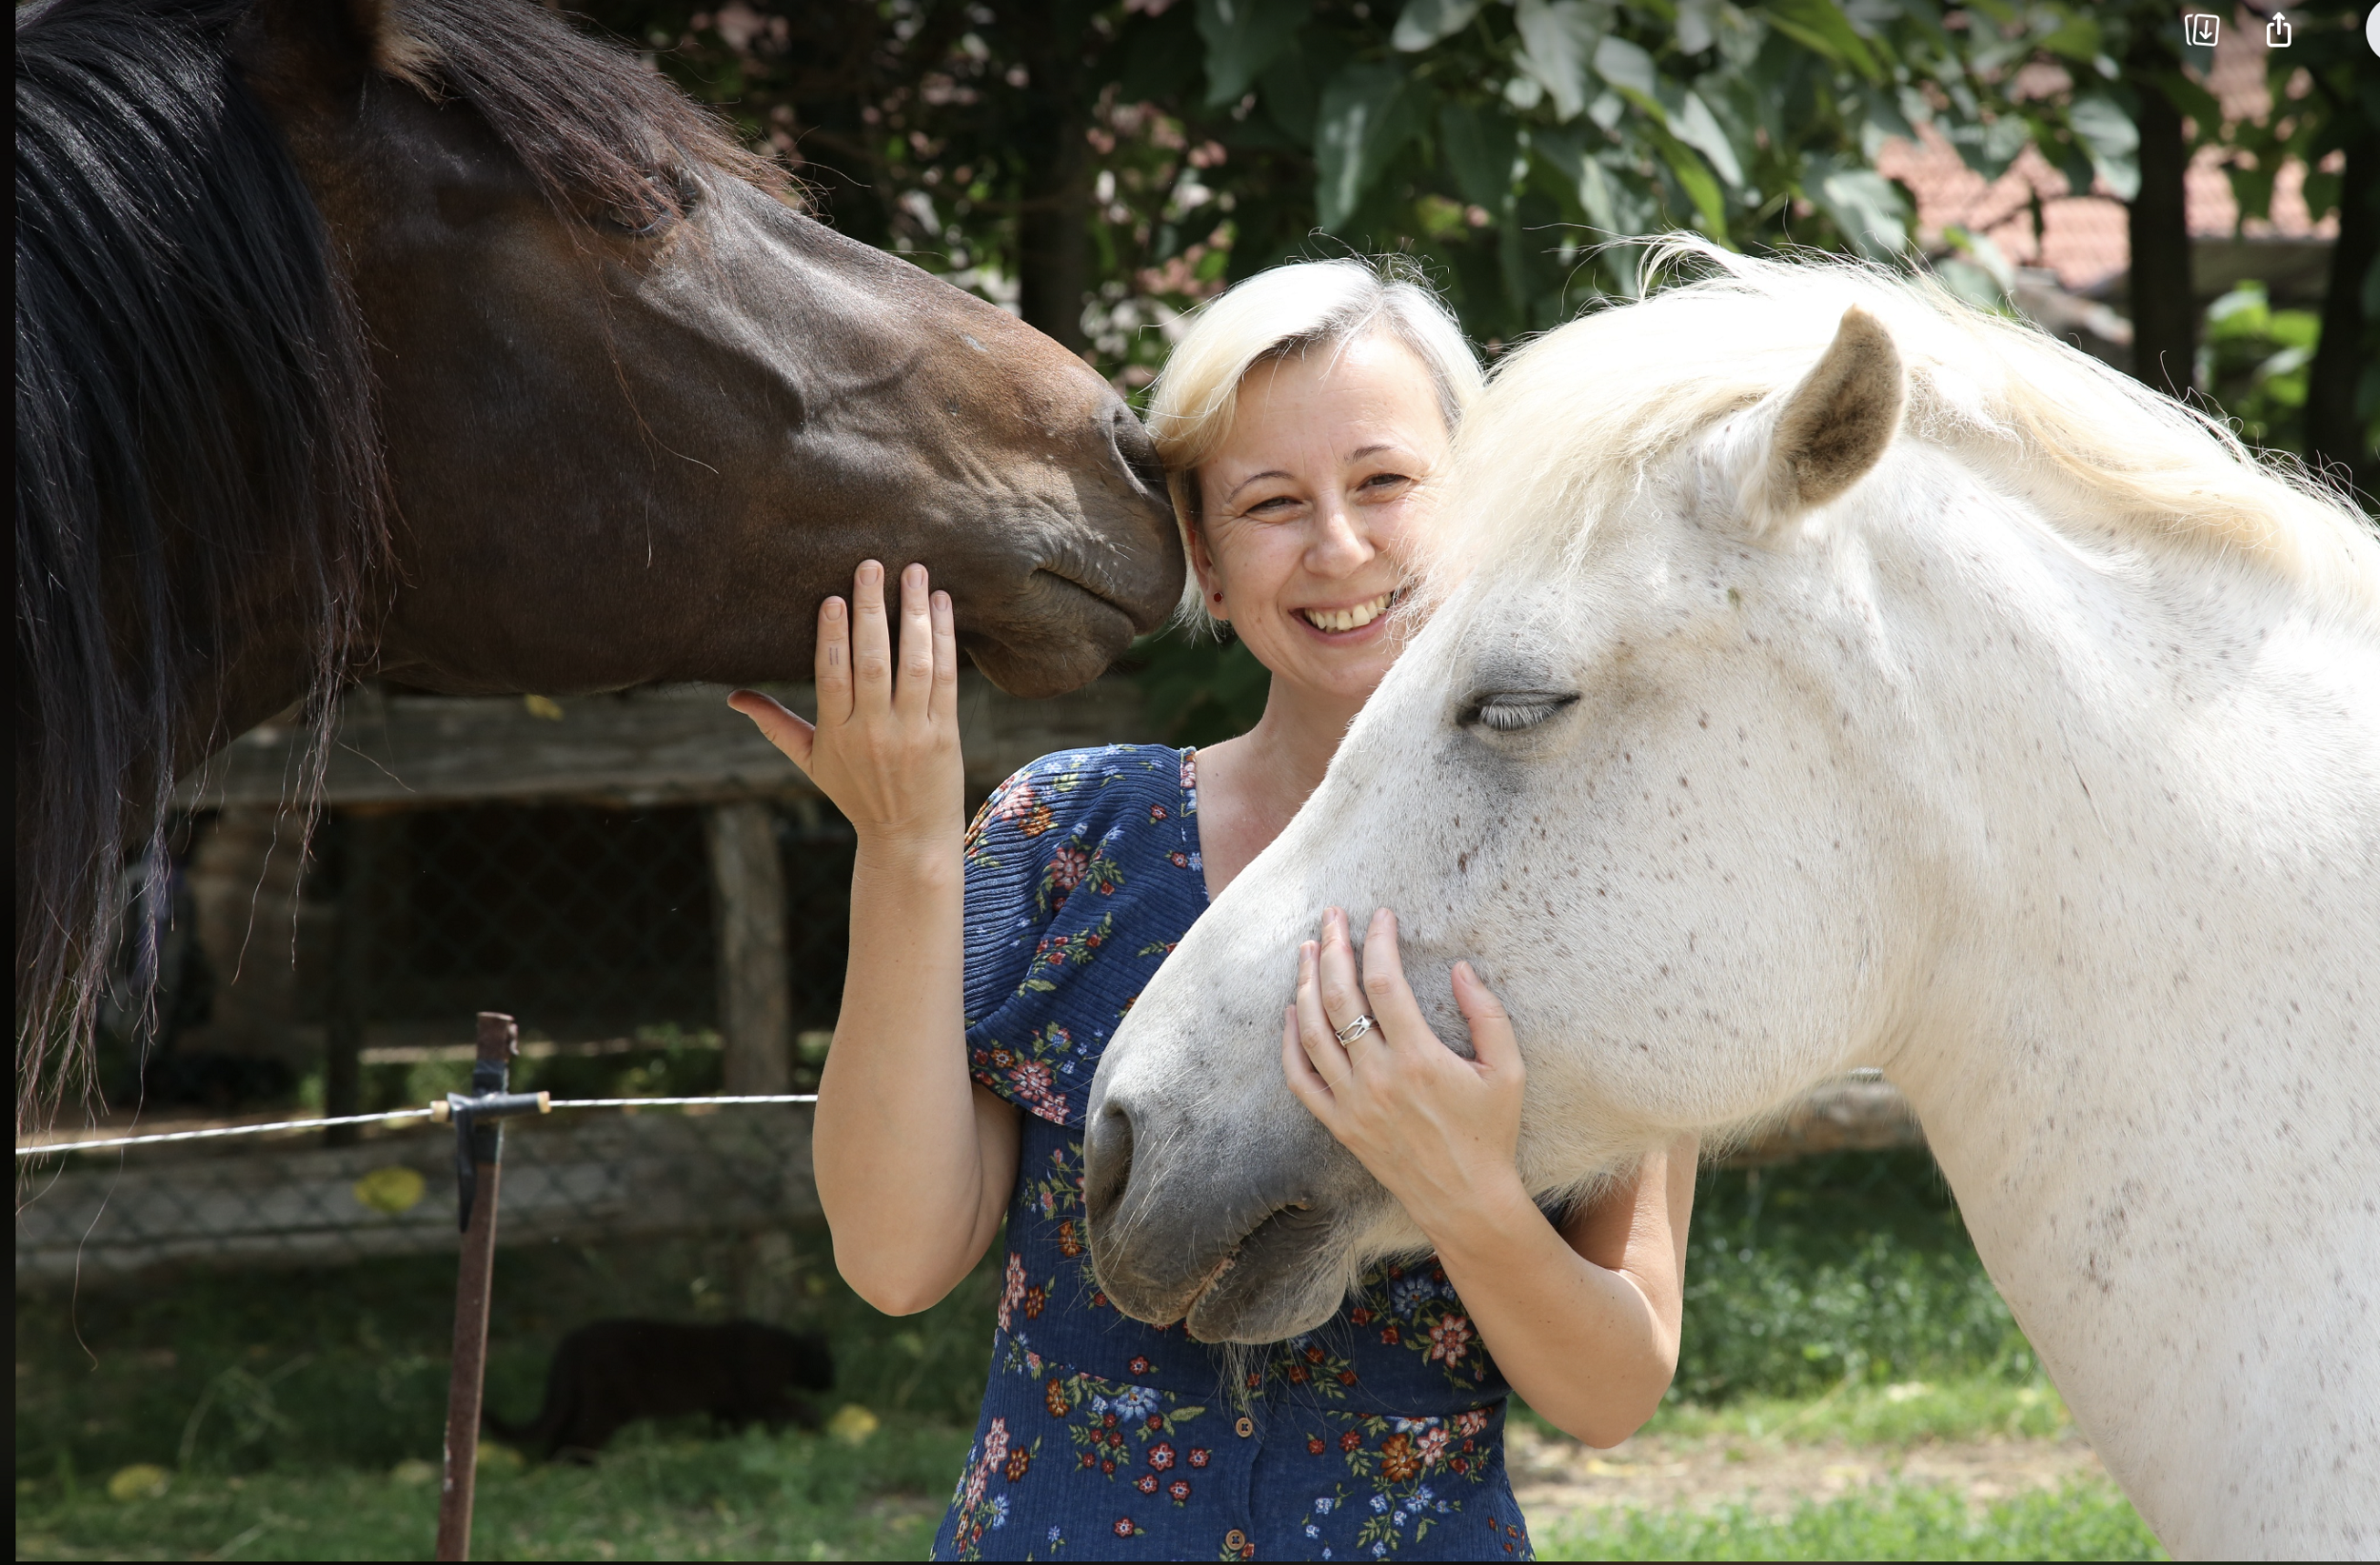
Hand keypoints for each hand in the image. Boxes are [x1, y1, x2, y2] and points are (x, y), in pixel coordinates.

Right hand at [729, 561, 961, 849]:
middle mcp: (873, 730)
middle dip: (872, 609)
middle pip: (872, 661)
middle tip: (873, 565)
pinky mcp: (945, 732)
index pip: (831, 674)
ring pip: (914, 663)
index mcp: (836, 732)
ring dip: (916, 614)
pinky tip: (943, 605)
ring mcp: (912, 730)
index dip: (832, 634)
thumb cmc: (857, 794)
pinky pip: (946, 677)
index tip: (834, 597)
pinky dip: (946, 638)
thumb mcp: (811, 762)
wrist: (909, 837)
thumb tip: (732, 698)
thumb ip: (775, 725)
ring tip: (915, 572)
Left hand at [1281, 906, 1528, 1236]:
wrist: (1466, 1199)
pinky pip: (1300, 1079)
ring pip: (1312, 1032)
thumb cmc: (1491, 1132)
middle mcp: (1378, 1077)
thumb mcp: (1509, 1070)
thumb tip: (1459, 968)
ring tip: (1306, 949)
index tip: (1381, 915)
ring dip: (1304, 984)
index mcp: (1420, 1058)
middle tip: (1330, 916)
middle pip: (1339, 997)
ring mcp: (1352, 1103)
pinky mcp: (1339, 1125)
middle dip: (1331, 948)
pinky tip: (1291, 1011)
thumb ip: (1486, 1014)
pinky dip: (1289, 1042)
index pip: (1385, 983)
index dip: (1378, 941)